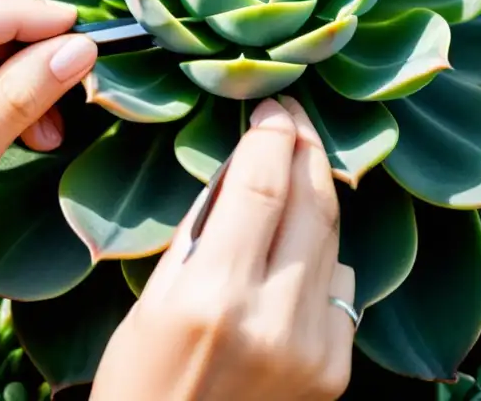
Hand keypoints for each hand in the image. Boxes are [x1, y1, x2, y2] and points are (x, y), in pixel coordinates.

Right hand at [92, 97, 355, 400]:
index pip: (263, 185)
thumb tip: (245, 162)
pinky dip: (321, 257)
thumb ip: (204, 226)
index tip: (271, 107)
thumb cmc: (140, 382)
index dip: (272, 134)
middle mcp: (275, 320)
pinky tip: (296, 251)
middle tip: (295, 118)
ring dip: (316, 197)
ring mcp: (316, 350)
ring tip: (294, 171)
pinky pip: (340, 287)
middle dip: (306, 148)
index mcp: (213, 296)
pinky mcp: (337, 372)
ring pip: (334, 240)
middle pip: (314, 202)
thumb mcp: (154, 295)